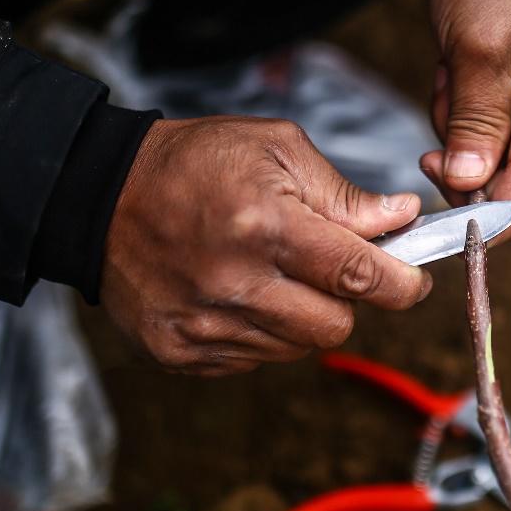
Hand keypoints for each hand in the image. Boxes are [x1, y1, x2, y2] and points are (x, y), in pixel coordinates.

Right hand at [101, 117, 431, 375]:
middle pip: (335, 325)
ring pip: (296, 347)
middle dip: (346, 298)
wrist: (98, 194)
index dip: (401, 284)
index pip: (359, 275)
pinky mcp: (180, 351)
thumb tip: (402, 219)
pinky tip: (236, 293)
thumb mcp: (275, 150)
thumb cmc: (194, 163)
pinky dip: (260, 332)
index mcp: (265, 226)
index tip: (412, 281)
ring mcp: (203, 325)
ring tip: (270, 273)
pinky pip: (253, 360)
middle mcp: (234, 284)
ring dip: (301, 315)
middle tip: (326, 266)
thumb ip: (343, 194)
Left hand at [422, 0, 510, 213]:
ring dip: (460, 126)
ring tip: (454, 69)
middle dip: (469, 154)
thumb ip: (477, 122)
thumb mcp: (479, 45)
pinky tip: (457, 70)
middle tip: (444, 110)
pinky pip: (486, 131)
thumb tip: (470, 188)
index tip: (450, 225)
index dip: (494, 210)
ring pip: (494, 156)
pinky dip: (461, 111)